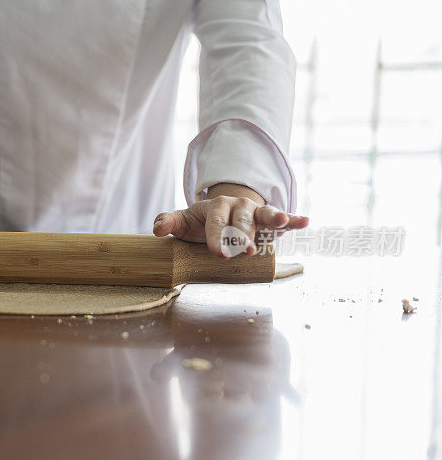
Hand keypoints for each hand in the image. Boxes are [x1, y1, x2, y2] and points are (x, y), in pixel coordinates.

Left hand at [152, 183, 308, 258]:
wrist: (224, 212)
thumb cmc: (202, 223)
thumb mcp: (184, 221)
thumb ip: (169, 222)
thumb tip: (156, 229)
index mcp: (216, 206)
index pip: (216, 223)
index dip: (217, 238)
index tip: (218, 253)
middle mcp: (239, 206)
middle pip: (242, 222)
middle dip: (243, 236)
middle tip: (244, 251)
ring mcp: (256, 211)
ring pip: (265, 215)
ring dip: (273, 219)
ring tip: (280, 223)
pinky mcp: (270, 220)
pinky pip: (284, 218)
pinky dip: (294, 219)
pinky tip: (305, 221)